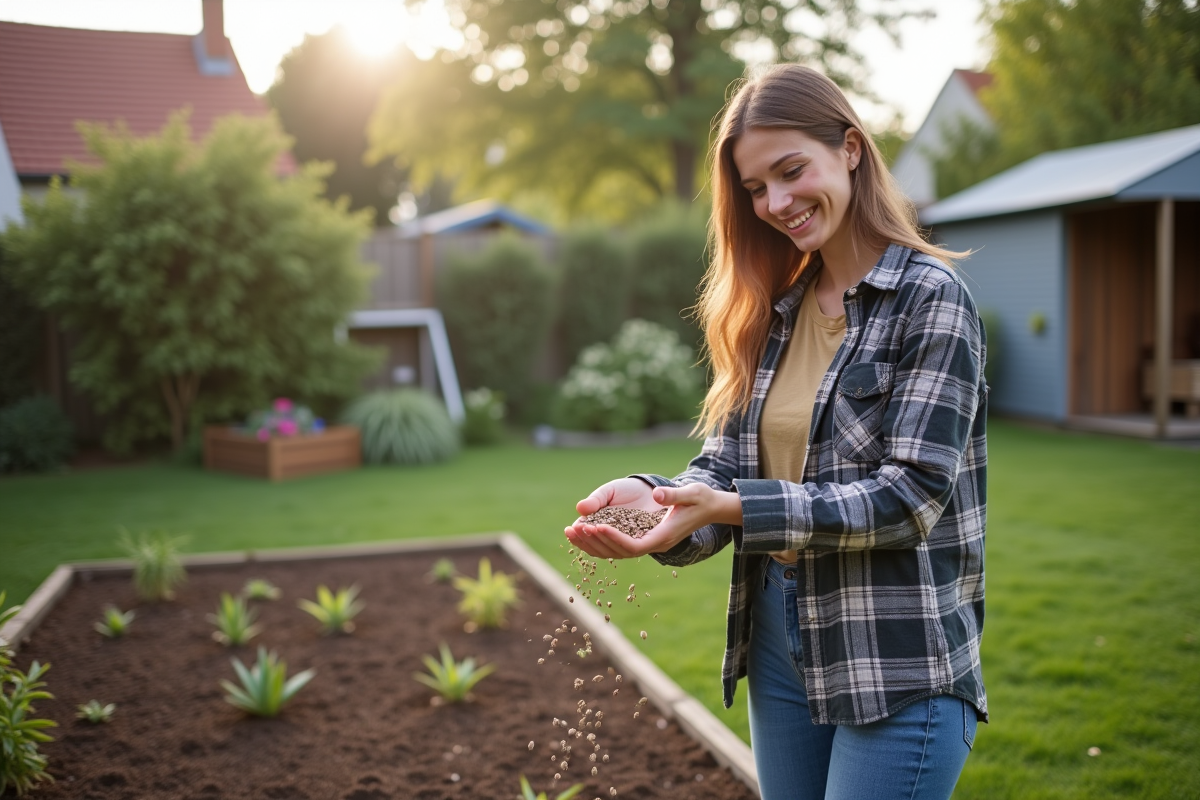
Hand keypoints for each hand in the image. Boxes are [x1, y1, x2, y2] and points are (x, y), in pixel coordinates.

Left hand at [564, 480, 741, 558]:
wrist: (709, 507)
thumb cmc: (701, 498)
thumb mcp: (692, 493)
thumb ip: (674, 495)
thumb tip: (657, 495)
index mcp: (664, 536)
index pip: (635, 545)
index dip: (614, 538)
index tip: (596, 526)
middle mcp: (655, 544)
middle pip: (620, 552)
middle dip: (596, 541)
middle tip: (574, 528)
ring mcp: (649, 542)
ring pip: (615, 551)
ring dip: (592, 543)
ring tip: (570, 532)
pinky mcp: (643, 537)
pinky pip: (617, 545)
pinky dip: (598, 541)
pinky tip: (583, 532)